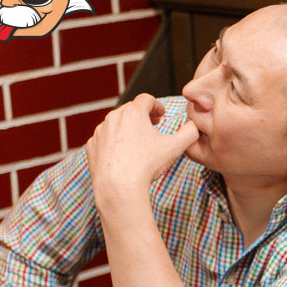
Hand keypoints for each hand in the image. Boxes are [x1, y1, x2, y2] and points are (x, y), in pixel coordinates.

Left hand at [87, 94, 197, 209]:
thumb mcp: (176, 147)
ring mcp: (100, 131)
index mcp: (133, 113)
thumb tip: (195, 125)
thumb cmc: (146, 165)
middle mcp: (114, 117)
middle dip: (142, 115)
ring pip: (116, 123)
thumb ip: (190, 132)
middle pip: (130, 109)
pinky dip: (115, 141)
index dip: (157, 105)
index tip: (161, 114)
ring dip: (128, 128)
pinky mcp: (92, 144)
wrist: (118, 186)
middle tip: (152, 126)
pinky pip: (105, 137)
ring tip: (138, 141)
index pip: (146, 99)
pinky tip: (123, 154)